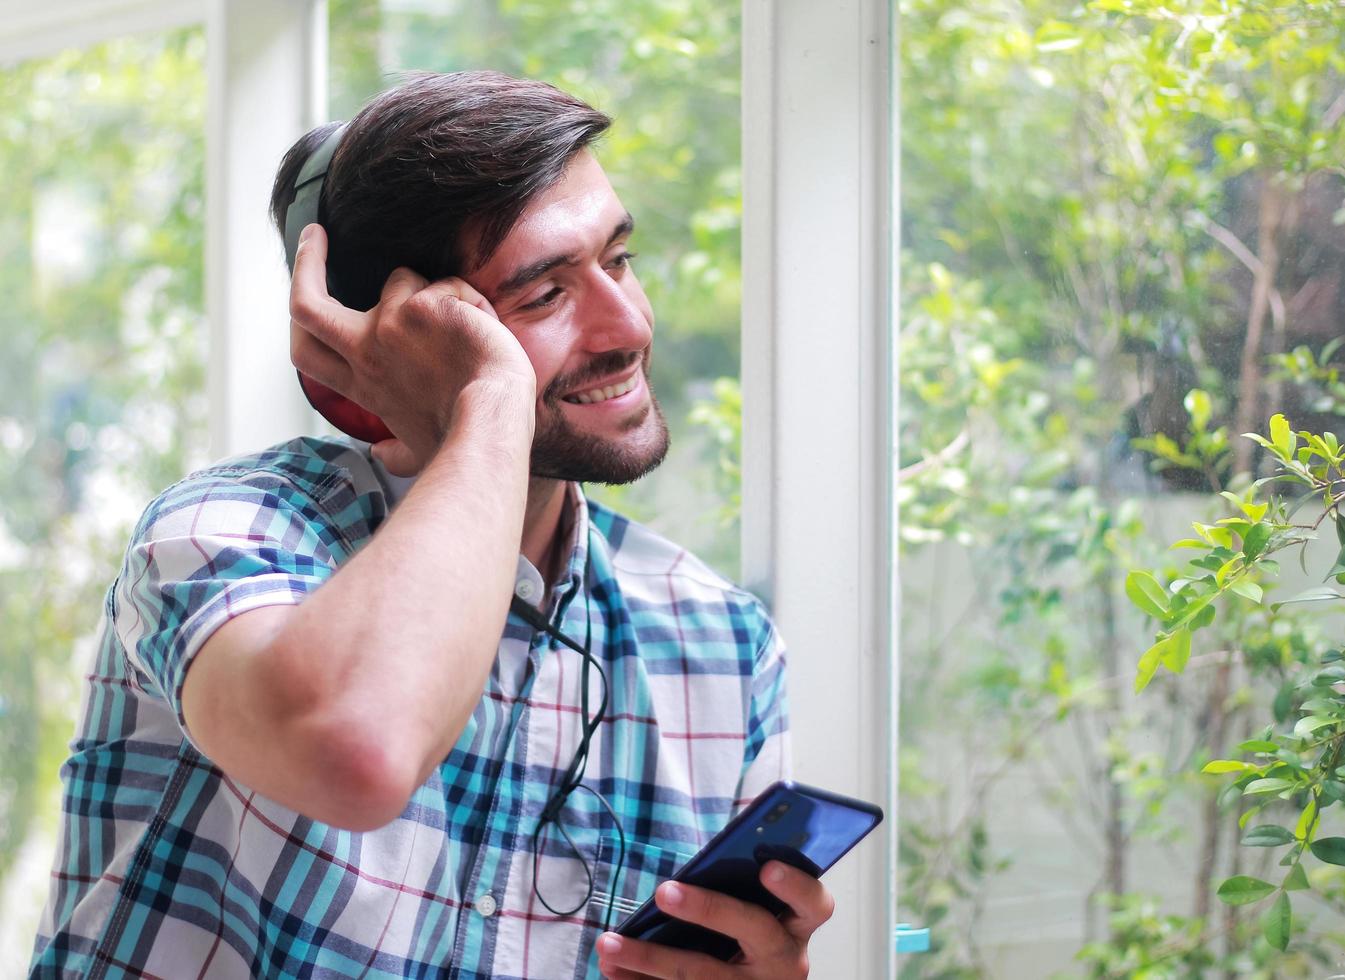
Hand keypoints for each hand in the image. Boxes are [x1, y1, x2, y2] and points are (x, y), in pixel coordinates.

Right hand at [288, 223, 535, 474]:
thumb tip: (382, 454)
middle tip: (314, 236)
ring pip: (402, 279)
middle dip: (305, 262)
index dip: (296, 316)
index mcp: (363, 383)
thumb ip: (396, 451)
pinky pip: (447, 284)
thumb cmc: (464, 439)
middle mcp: (366, 352)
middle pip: (306, 303)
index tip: (303, 284)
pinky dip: (470, 301)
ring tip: (470, 329)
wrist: (492, 421)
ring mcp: (389, 325)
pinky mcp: (422, 306)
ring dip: (436, 291)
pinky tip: (484, 330)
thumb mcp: (418, 449)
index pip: (305, 350)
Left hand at [595, 861, 833, 978]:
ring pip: (703, 974)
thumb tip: (694, 863)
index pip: (815, 903)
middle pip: (753, 932)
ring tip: (609, 944)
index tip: (768, 868)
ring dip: (649, 959)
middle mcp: (784, 963)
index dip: (795, 886)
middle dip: (707, 909)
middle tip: (664, 891)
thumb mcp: (754, 912)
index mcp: (796, 926)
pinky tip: (612, 971)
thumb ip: (739, 887)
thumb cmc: (745, 936)